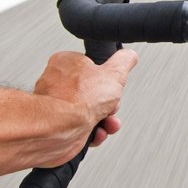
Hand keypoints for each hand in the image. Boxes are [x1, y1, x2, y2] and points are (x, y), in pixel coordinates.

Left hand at [33, 49, 138, 163]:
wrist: (58, 129)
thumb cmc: (76, 99)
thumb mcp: (113, 73)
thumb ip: (123, 62)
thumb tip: (129, 56)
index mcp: (67, 64)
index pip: (93, 67)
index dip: (108, 79)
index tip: (113, 86)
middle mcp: (59, 83)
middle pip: (96, 93)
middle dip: (109, 104)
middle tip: (109, 106)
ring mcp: (58, 106)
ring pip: (91, 112)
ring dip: (105, 120)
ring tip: (107, 122)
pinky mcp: (59, 126)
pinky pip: (83, 128)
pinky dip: (93, 132)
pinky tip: (96, 131)